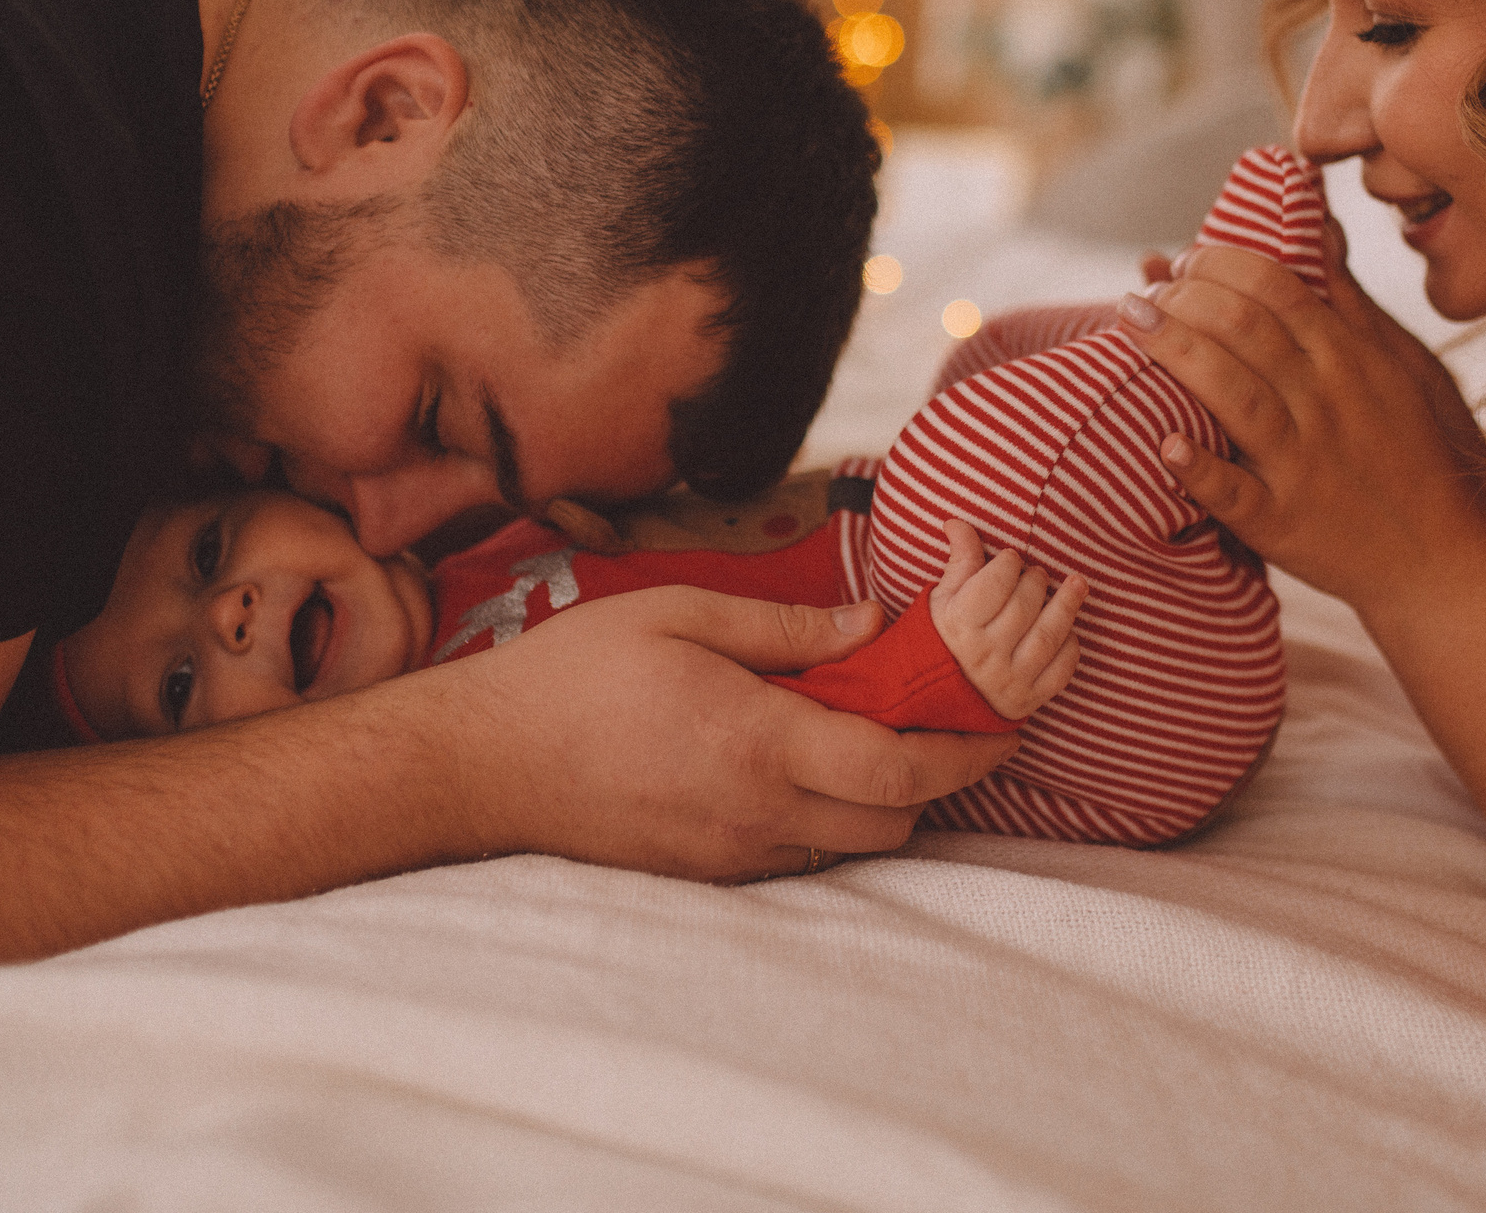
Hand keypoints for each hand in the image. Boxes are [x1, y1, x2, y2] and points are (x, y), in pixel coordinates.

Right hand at [444, 586, 1017, 880]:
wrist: (485, 762)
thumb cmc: (576, 675)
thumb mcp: (681, 613)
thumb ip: (787, 626)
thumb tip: (872, 623)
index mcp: (760, 743)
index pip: (902, 770)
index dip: (967, 755)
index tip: (1001, 726)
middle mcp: (757, 815)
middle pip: (894, 821)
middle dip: (931, 777)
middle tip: (929, 715)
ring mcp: (732, 854)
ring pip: (850, 846)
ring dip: (877, 799)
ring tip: (861, 733)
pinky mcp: (707, 872)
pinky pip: (799, 856)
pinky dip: (824, 817)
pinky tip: (796, 763)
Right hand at [928, 520, 1085, 719]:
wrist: (932, 697)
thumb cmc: (939, 638)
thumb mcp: (941, 598)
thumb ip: (959, 561)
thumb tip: (957, 522)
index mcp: (959, 625)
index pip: (995, 583)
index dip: (1008, 562)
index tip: (1010, 558)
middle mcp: (984, 655)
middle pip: (1025, 606)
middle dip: (1036, 580)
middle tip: (1035, 573)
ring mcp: (1008, 680)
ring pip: (1048, 636)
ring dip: (1067, 605)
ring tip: (1076, 584)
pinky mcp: (1027, 700)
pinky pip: (1060, 671)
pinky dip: (1070, 646)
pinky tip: (1068, 630)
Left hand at [1120, 215, 1485, 624]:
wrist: (1442, 558)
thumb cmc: (1416, 452)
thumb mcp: (1400, 363)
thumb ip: (1346, 296)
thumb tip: (1317, 219)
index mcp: (1349, 358)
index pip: (1277, 288)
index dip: (1220, 263)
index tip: (1183, 259)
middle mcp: (1326, 402)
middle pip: (1245, 329)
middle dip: (1183, 298)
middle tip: (1142, 293)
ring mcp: (1304, 463)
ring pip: (1233, 395)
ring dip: (1175, 353)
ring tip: (1129, 323)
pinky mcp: (1283, 522)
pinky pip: (1234, 493)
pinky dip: (1198, 468)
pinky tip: (1163, 444)